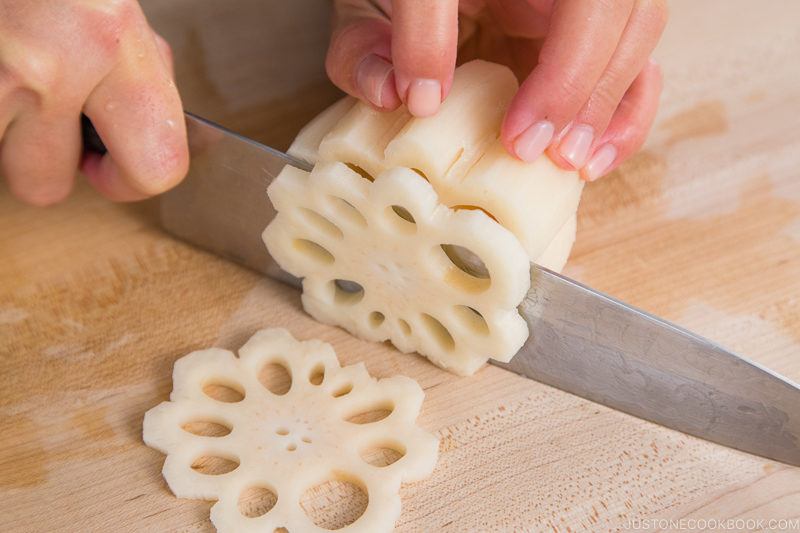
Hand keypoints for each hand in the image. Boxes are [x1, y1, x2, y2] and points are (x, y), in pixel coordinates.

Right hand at [0, 0, 187, 204]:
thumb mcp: (122, 7)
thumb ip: (140, 73)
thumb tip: (151, 129)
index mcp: (112, 43)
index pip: (157, 168)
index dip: (134, 180)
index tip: (115, 164)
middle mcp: (48, 62)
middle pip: (45, 187)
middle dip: (47, 164)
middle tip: (49, 122)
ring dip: (1, 134)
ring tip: (12, 78)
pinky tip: (0, 63)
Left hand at [325, 0, 666, 180]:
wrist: (407, 0)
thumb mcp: (370, 10)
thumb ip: (368, 42)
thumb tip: (394, 95)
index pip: (577, 2)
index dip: (561, 71)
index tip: (517, 135)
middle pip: (619, 16)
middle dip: (584, 92)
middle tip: (536, 152)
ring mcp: (575, 7)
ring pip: (638, 35)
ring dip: (611, 106)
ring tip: (571, 164)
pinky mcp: (584, 38)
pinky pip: (634, 64)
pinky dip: (624, 112)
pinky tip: (594, 157)